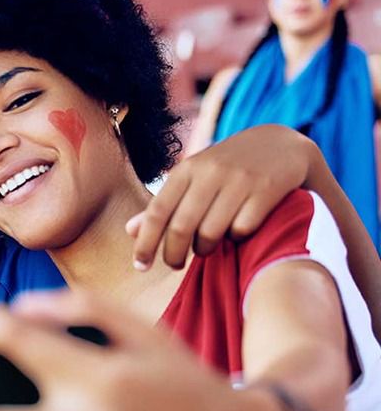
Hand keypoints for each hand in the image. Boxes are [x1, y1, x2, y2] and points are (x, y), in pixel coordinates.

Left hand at [129, 124, 309, 269]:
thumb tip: (129, 231)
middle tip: (175, 265)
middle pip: (181, 227)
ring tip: (206, 249)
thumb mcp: (193, 178)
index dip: (145, 243)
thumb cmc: (226, 168)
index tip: (140, 266)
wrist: (281, 144)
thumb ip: (164, 205)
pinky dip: (235, 239)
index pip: (156, 213)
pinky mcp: (267, 189)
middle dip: (173, 254)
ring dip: (205, 249)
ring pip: (211, 232)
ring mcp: (240, 179)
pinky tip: (236, 234)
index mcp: (186, 169)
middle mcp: (210, 172)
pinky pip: (242, 229)